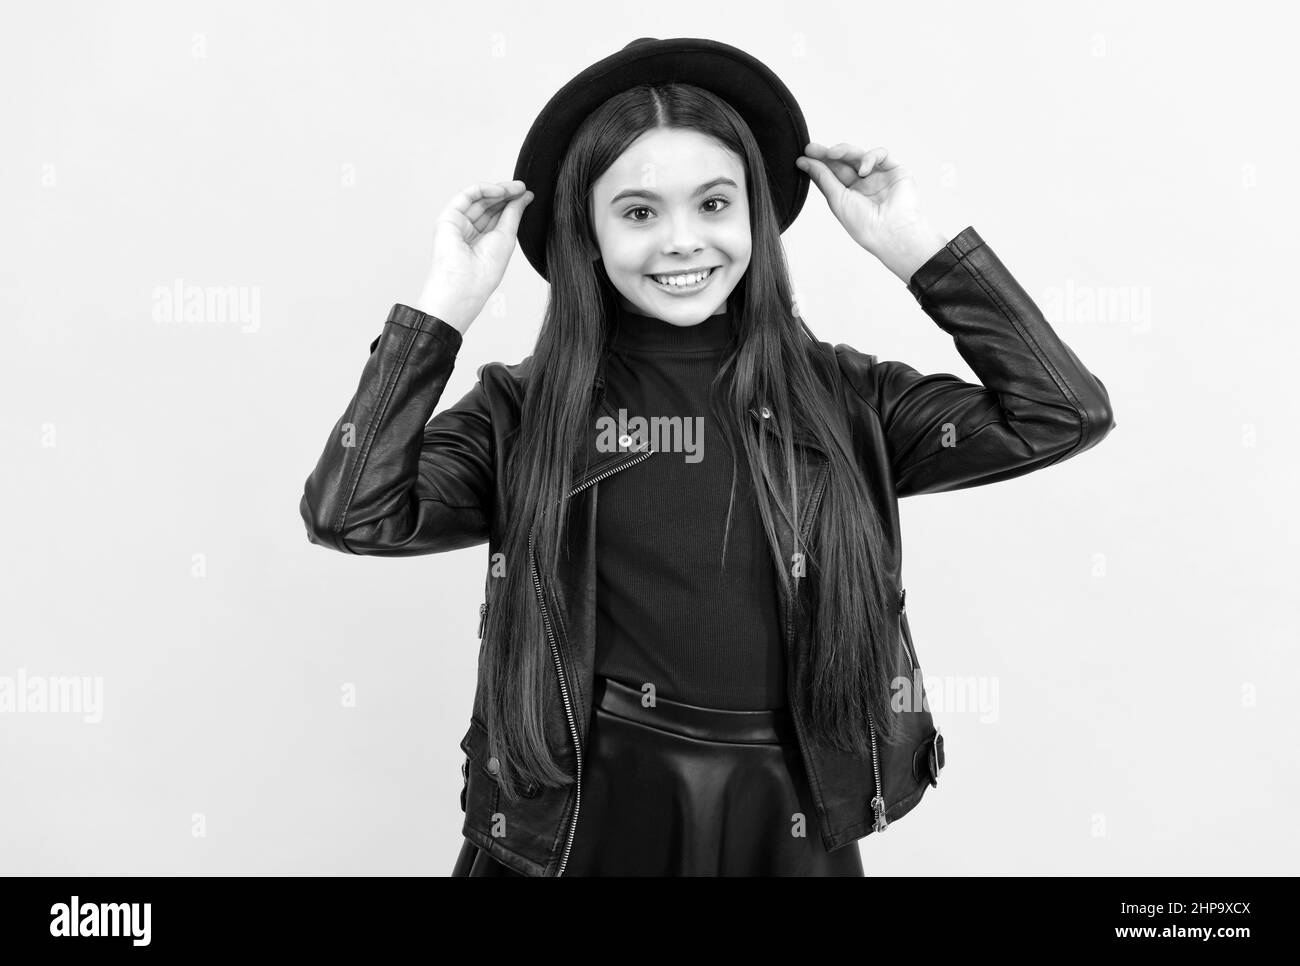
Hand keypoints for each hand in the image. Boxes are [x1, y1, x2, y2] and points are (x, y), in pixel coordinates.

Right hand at [417, 180, 533, 331]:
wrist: (465, 284)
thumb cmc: (484, 271)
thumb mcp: (507, 237)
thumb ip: (513, 214)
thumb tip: (525, 196)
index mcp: (483, 242)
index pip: (498, 216)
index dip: (512, 203)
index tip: (528, 194)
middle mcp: (469, 232)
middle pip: (489, 206)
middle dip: (507, 195)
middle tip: (523, 188)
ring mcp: (458, 224)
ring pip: (479, 200)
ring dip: (498, 191)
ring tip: (516, 188)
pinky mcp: (448, 218)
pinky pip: (466, 197)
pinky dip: (483, 190)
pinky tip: (500, 191)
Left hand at [796, 143, 947, 279]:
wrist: (891, 232)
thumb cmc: (864, 224)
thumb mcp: (837, 199)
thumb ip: (822, 178)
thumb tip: (803, 162)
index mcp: (849, 194)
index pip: (832, 173)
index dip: (819, 163)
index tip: (804, 155)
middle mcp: (864, 184)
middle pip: (843, 161)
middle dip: (828, 153)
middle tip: (812, 148)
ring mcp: (879, 176)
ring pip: (859, 155)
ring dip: (844, 151)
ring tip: (832, 153)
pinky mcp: (895, 170)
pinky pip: (880, 155)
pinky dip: (869, 158)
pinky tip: (863, 170)